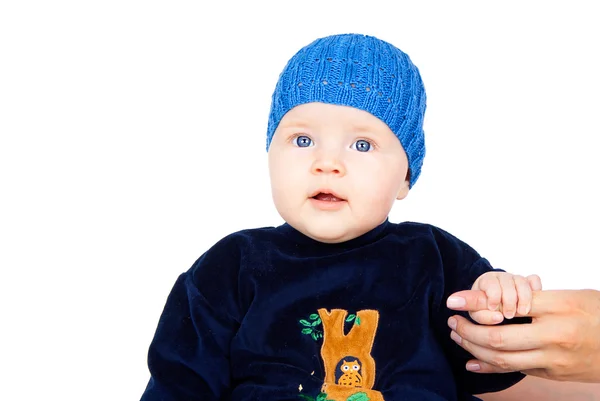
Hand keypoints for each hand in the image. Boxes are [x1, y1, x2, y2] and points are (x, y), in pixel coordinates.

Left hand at [446, 289, 599, 382]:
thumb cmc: (598, 314)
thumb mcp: (570, 296)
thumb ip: (534, 298)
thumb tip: (495, 299)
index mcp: (558, 307)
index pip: (506, 304)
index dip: (475, 302)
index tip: (454, 300)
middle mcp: (555, 335)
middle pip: (498, 336)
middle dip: (467, 330)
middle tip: (452, 321)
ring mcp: (554, 359)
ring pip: (503, 358)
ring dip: (473, 348)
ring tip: (457, 337)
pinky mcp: (553, 374)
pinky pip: (516, 370)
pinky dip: (491, 366)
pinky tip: (473, 361)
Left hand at [468, 272, 541, 323]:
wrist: (494, 304)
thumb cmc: (484, 309)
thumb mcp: (478, 313)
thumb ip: (483, 316)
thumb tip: (498, 317)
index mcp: (486, 281)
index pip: (491, 284)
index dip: (493, 296)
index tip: (493, 308)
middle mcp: (502, 277)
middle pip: (508, 283)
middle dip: (509, 300)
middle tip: (508, 315)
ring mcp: (516, 279)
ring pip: (522, 282)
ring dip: (524, 298)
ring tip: (522, 312)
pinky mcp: (529, 283)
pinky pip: (534, 280)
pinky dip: (536, 289)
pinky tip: (534, 303)